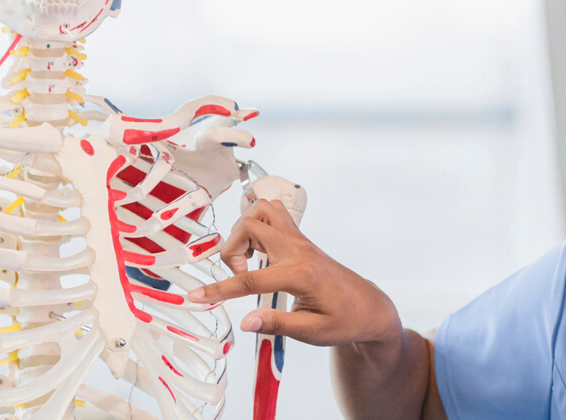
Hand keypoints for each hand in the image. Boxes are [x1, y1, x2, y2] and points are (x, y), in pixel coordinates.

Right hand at [188, 200, 403, 347]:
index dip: (219, 289)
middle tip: (238, 274)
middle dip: (231, 248)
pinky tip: (257, 250)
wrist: (369, 307)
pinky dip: (257, 224)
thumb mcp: (312, 332)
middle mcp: (299, 250)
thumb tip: (245, 323)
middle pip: (251, 225)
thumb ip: (277, 325)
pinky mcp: (300, 240)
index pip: (250, 279)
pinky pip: (274, 214)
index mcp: (300, 275)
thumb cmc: (345, 321)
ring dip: (244, 229)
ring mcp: (300, 241)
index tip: (196, 297)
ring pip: (263, 209)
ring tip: (247, 258)